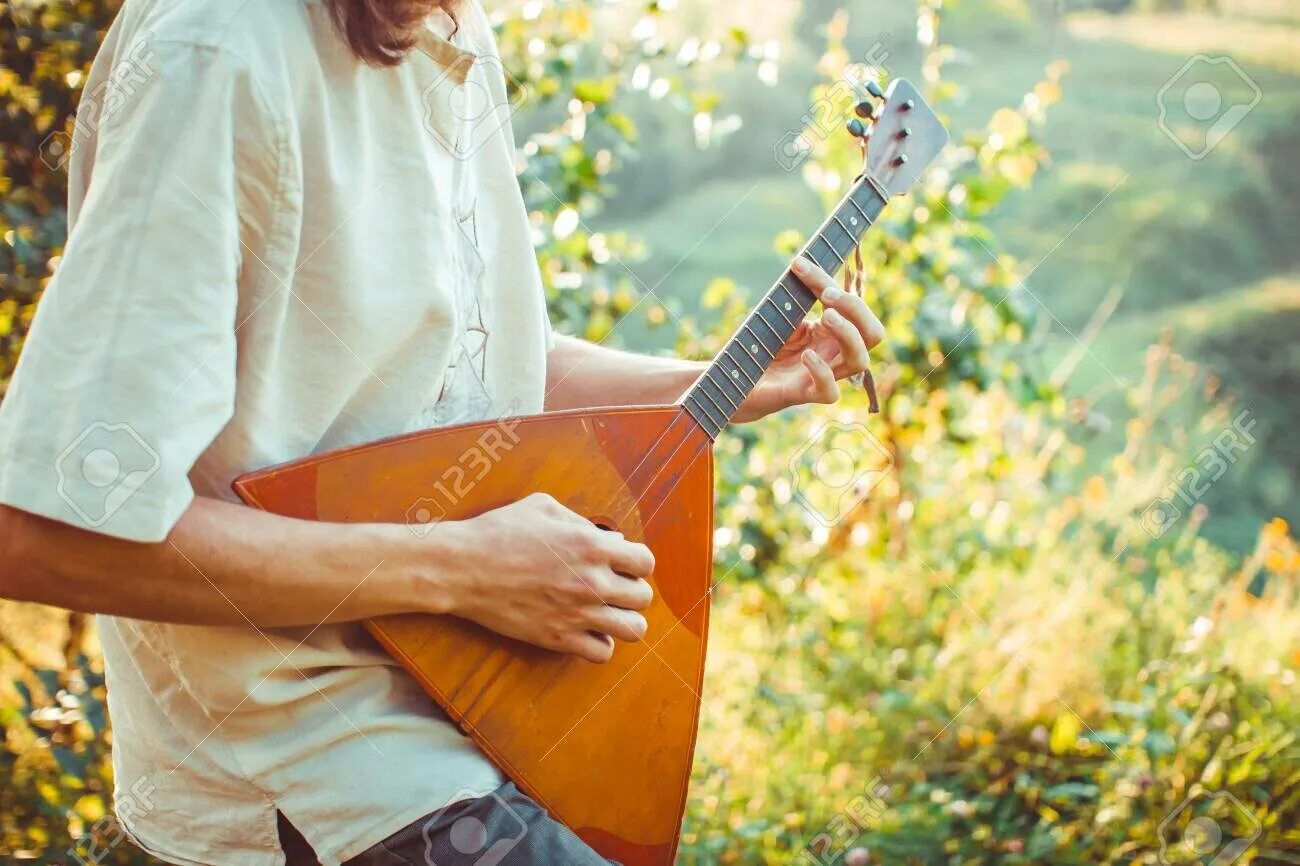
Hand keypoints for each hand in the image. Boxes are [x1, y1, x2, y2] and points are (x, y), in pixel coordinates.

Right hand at [438, 493, 654, 662]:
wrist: (463, 568)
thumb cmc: (499, 531)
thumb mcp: (543, 507)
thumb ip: (582, 522)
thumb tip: (612, 542)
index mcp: (592, 546)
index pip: (646, 562)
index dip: (637, 563)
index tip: (621, 564)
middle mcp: (592, 581)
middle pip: (643, 598)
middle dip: (632, 591)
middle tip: (611, 588)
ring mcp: (577, 613)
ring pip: (633, 630)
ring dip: (623, 620)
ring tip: (605, 612)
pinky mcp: (559, 638)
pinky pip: (602, 653)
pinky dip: (599, 644)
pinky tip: (585, 630)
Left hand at [734, 256, 883, 422]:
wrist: (742, 382)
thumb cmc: (763, 348)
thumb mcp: (779, 319)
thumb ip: (793, 300)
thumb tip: (801, 267)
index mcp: (831, 331)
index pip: (845, 303)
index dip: (824, 279)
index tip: (798, 264)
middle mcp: (835, 352)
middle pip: (872, 332)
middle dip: (857, 308)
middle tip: (828, 294)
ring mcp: (825, 375)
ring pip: (860, 360)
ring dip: (849, 334)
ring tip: (827, 315)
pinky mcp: (807, 394)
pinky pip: (830, 392)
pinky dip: (822, 371)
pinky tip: (807, 355)